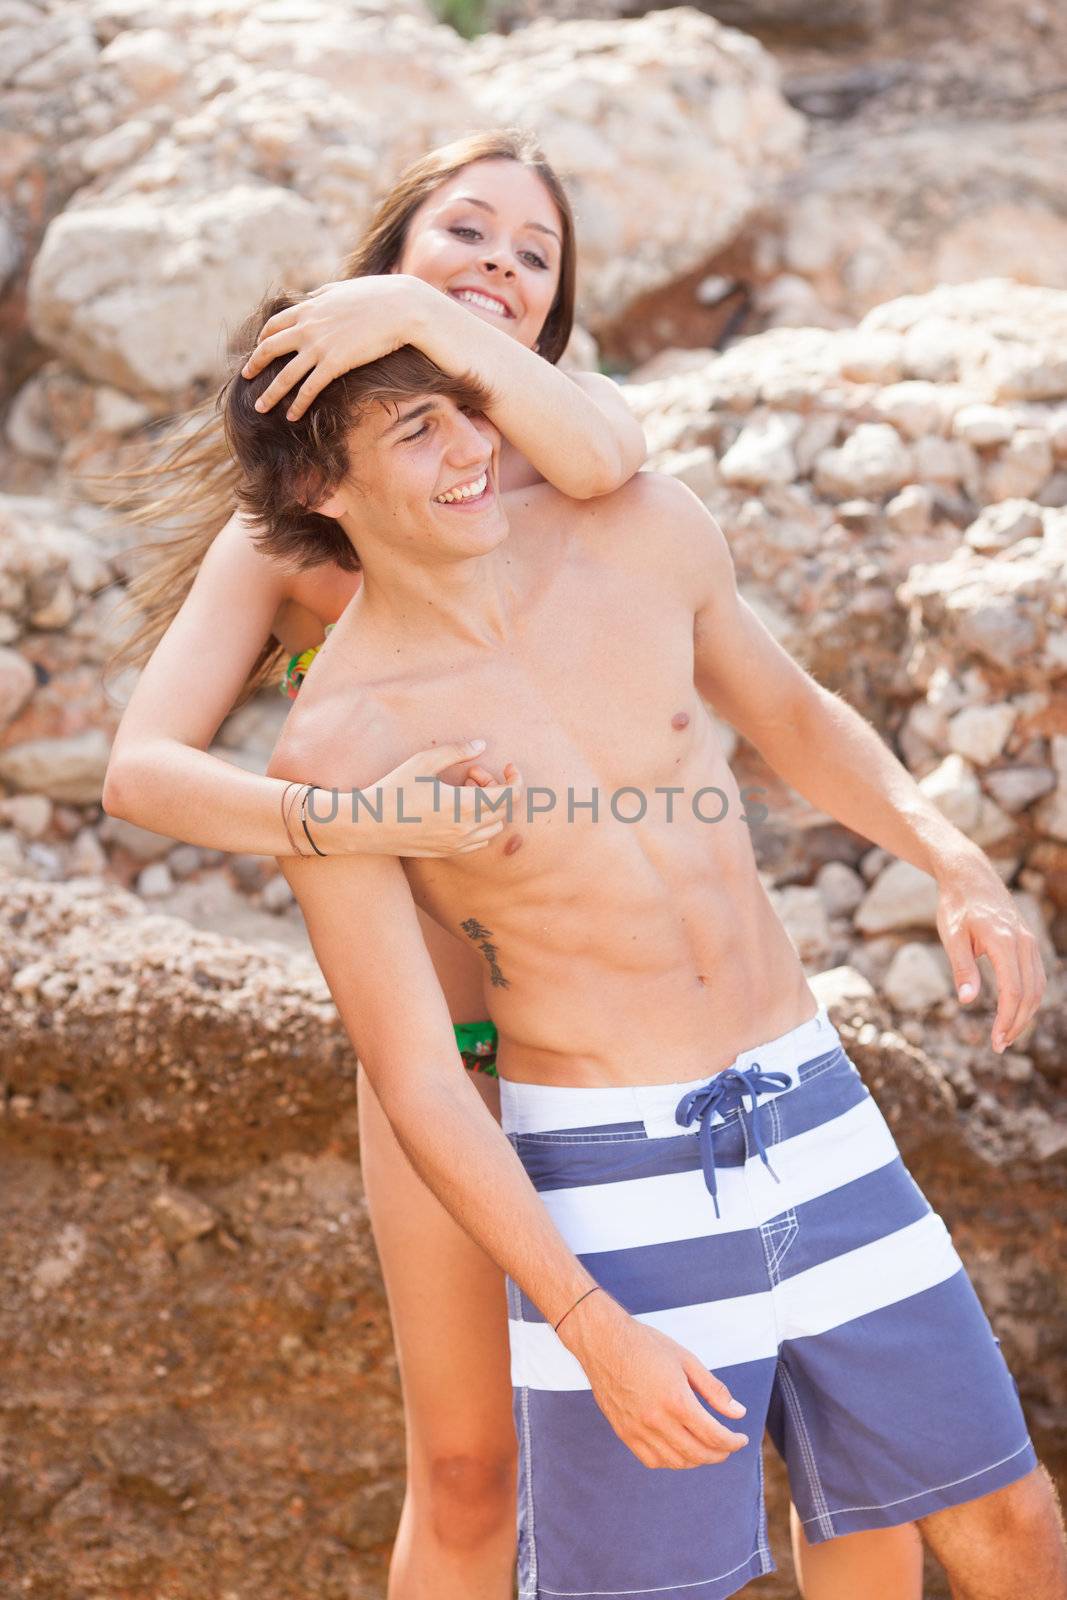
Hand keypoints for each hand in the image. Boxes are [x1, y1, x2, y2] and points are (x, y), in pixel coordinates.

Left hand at [240, 275, 425, 420]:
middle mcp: (307, 327)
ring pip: (285, 375)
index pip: (274, 324)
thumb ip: (324, 293)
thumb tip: (315, 294)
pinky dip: (298, 404)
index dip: (263, 338)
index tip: (258, 348)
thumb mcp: (343, 289)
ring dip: (270, 394)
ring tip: (260, 408)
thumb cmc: (379, 296)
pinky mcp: (334, 364)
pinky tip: (292, 416)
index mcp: (309, 307)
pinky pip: (308, 389)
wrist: (400, 307)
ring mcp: (319, 346)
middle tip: (246, 377)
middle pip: (270, 348)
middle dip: (254, 364)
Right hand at [317, 740, 523, 858]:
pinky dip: (479, 823)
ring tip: (463, 790)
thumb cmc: (394, 789)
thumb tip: (482, 745)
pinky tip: (457, 809)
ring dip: (488, 807)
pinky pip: (479, 840)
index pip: (510, 796)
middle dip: (496, 787)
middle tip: (472, 773)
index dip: (516, 779)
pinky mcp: (448, 852)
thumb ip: (457, 751)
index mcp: (464, 806)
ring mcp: (458, 845)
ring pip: (494, 827)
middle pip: (504, 810)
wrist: (369, 824)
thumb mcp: (424, 761)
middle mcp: (466, 830)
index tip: (509, 766)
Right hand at [557, 1290, 748, 1469]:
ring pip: (676, 1461)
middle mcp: (656, 1420)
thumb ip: (713, 1389)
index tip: (741, 1439)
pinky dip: (671, 1461)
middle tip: (728, 1446)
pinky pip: (652, 1460)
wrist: (603, 1342)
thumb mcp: (686, 1360)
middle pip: (697, 1453)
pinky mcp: (624, 1432)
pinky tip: (679, 1450)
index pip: (713, 1436)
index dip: (732, 1442)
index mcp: (676, 1400)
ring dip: (697, 1460)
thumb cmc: (645, 1345)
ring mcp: (638, 1429)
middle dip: (719, 1454)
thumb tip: (738, 1412)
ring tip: (706, 1448)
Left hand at [936, 850, 1045, 1051]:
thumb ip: (962, 968)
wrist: (970, 876)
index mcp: (1004, 941)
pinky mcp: (1028, 942)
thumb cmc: (956, 906)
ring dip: (1026, 1014)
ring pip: (1038, 987)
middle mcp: (1023, 942)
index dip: (1007, 1019)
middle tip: (999, 1045)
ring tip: (1007, 1034)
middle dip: (1017, 1023)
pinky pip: (1036, 976)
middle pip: (1030, 993)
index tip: (996, 1041)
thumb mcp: (951, 936)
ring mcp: (1029, 942)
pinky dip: (1029, 998)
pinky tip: (1015, 1011)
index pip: (1014, 990)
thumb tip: (968, 1001)